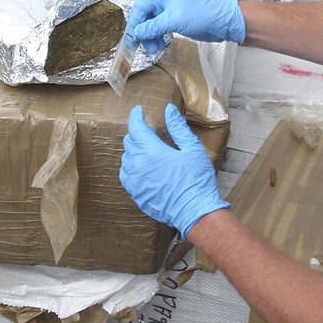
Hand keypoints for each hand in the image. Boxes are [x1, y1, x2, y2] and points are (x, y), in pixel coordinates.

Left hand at [120, 104, 229, 237]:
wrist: (195, 212)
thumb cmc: (196, 180)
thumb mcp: (192, 149)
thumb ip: (178, 128)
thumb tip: (168, 110)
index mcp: (151, 151)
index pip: (135, 128)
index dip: (136, 117)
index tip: (139, 111)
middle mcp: (137, 165)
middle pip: (129, 142)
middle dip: (137, 133)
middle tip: (148, 131)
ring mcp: (134, 182)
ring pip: (126, 159)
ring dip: (134, 150)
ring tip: (147, 149)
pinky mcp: (136, 195)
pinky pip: (127, 176)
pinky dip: (131, 167)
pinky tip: (142, 168)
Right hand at [127, 0, 244, 53]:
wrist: (220, 22)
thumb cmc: (201, 15)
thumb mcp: (173, 21)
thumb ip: (153, 27)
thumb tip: (137, 33)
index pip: (141, 6)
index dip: (136, 22)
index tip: (132, 36)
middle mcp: (164, 0)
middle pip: (145, 16)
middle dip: (143, 32)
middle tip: (142, 45)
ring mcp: (169, 11)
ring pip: (152, 24)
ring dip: (150, 37)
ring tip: (154, 48)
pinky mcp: (175, 20)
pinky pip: (160, 29)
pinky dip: (158, 37)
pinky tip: (160, 45)